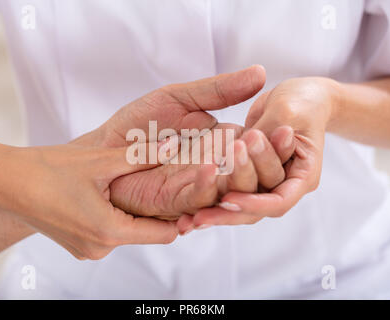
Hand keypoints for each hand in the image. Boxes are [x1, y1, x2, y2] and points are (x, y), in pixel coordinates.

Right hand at [0, 123, 177, 259]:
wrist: (3, 181)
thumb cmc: (47, 170)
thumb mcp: (100, 161)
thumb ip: (142, 156)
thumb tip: (174, 148)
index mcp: (109, 232)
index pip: (165, 234)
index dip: (180, 213)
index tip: (189, 193)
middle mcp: (100, 249)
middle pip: (147, 232)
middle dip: (157, 208)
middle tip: (166, 179)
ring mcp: (87, 249)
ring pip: (128, 231)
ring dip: (134, 210)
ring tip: (133, 182)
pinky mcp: (77, 244)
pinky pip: (109, 232)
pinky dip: (115, 214)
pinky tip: (108, 191)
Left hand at [75, 66, 267, 220]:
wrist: (103, 145)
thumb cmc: (138, 123)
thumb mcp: (180, 98)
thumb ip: (219, 90)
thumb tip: (260, 72)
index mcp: (220, 146)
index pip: (257, 150)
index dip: (273, 142)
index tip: (287, 126)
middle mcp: (214, 170)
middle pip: (252, 175)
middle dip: (264, 159)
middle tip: (270, 137)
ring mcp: (197, 188)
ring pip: (232, 191)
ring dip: (241, 173)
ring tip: (243, 148)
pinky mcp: (175, 202)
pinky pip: (199, 199)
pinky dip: (207, 185)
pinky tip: (210, 167)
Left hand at [188, 77, 337, 226]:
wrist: (296, 99)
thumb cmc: (300, 103)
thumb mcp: (286, 111)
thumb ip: (268, 129)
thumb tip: (248, 141)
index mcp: (303, 175)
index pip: (279, 201)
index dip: (253, 203)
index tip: (227, 200)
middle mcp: (283, 186)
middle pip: (256, 211)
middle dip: (228, 214)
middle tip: (200, 217)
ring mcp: (263, 183)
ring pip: (240, 207)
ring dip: (216, 213)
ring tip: (192, 220)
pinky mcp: (246, 176)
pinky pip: (228, 192)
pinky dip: (210, 201)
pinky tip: (188, 216)